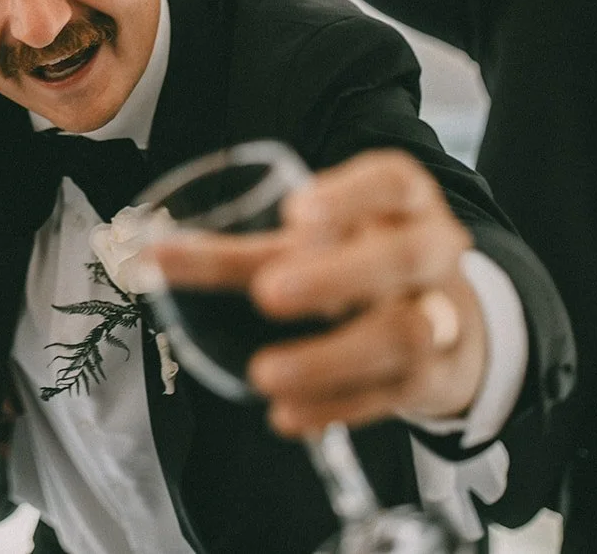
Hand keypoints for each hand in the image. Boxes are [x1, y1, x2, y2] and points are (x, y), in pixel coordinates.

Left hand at [150, 149, 484, 436]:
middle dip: (336, 277)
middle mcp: (430, 253)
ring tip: (264, 374)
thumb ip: (234, 252)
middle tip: (268, 292)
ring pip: (401, 334)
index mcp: (401, 203)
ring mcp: (438, 316)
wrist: (445, 320)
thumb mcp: (306, 246)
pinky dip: (334, 407)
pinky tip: (286, 415)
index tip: (296, 212)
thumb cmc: (356, 261)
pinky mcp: (430, 376)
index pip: (394, 181)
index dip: (350, 194)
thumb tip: (151, 257)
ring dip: (330, 358)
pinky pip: (388, 395)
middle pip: (400, 259)